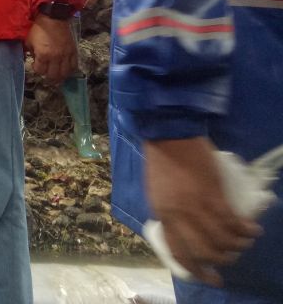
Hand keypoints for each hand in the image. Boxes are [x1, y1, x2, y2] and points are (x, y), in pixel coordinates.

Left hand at [26, 15, 76, 83]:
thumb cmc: (38, 29)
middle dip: (48, 78)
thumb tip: (32, 60)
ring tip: (56, 77)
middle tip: (46, 76)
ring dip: (60, 77)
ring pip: (65, 73)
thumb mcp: (28, 41)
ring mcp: (66, 55)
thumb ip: (29, 53)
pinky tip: (66, 70)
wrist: (53, 18)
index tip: (36, 66)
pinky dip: (70, 70)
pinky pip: (74, 66)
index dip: (37, 70)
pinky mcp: (73, 51)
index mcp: (43, 55)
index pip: (40, 71)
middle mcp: (55, 57)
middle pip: (53, 75)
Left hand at [144, 137, 261, 285]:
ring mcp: (197, 206)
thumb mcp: (157, 192)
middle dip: (220, 260)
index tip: (208, 276)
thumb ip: (170, 212)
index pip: (178, 252)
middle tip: (230, 258)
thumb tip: (185, 229)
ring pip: (221, 240)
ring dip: (237, 246)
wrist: (168, 134)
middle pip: (203, 251)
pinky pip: (232, 222)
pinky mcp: (213, 195)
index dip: (195, 269)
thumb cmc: (161, 160)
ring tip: (243, 242)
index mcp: (162, 215)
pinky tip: (252, 230)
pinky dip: (245, 230)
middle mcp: (179, 216)